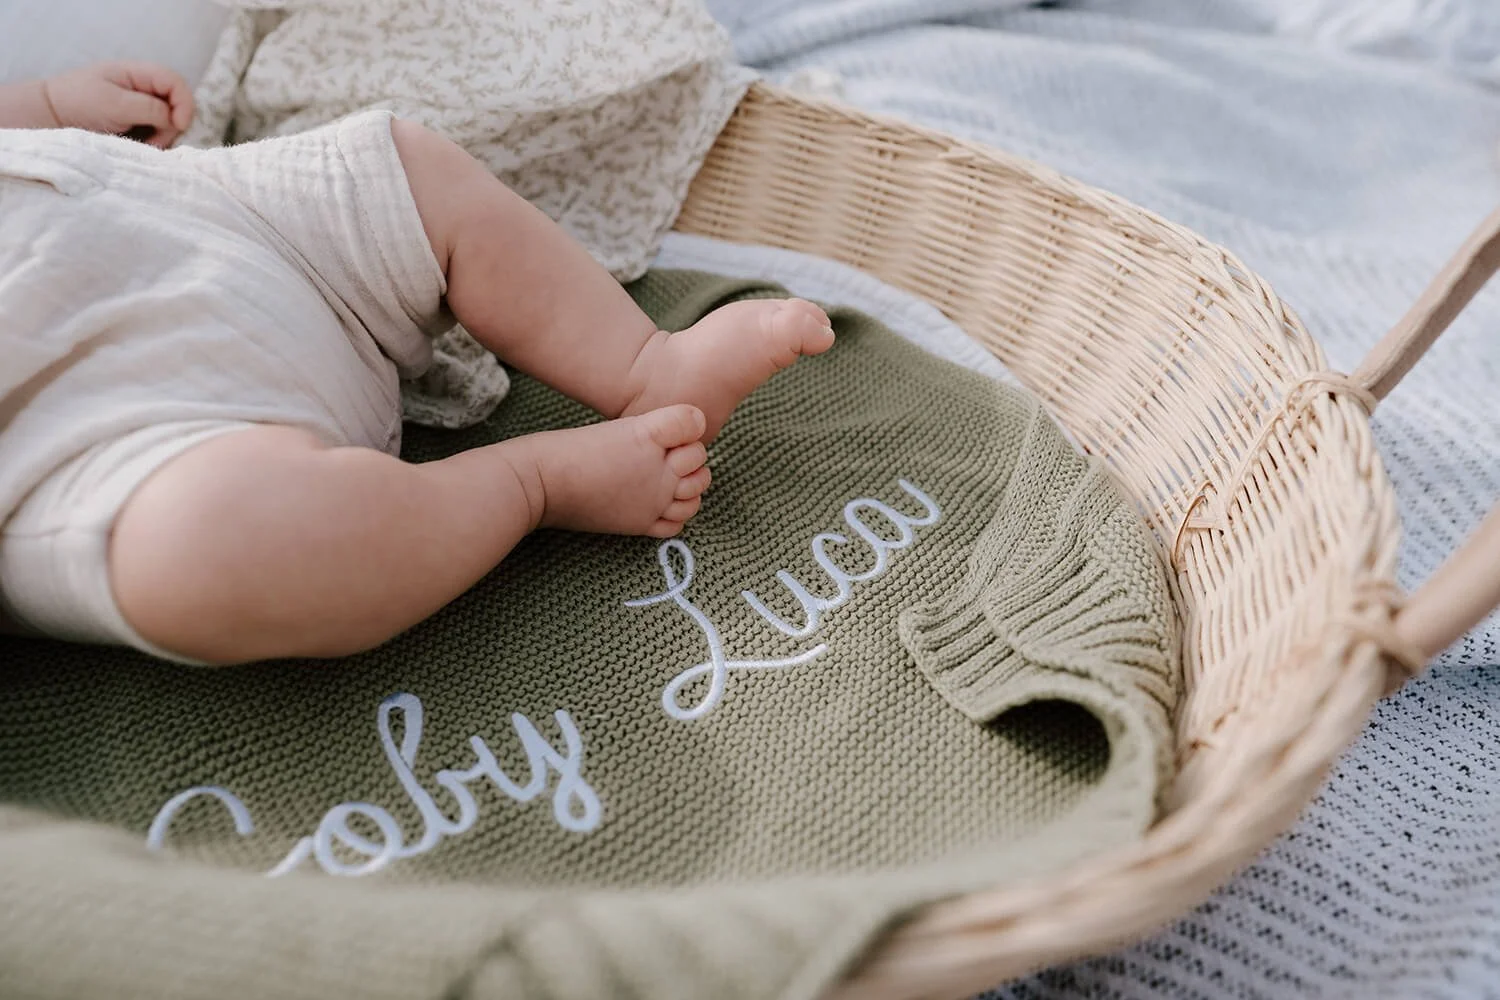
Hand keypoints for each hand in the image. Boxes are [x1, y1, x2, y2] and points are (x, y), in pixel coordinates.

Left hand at [41, 61, 193, 147]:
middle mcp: (142, 87)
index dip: (184, 103)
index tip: (178, 125)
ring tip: (145, 145)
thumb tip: (176, 120)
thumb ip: (149, 108)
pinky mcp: (136, 122)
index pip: (175, 82)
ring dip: (163, 136)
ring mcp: (140, 105)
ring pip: (169, 121)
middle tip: (155, 141)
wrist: (51, 117)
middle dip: (172, 124)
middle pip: (176, 104)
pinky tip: (141, 145)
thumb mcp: (115, 104)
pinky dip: (155, 141)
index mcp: (137, 73)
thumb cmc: (79, 103)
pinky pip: (158, 131)